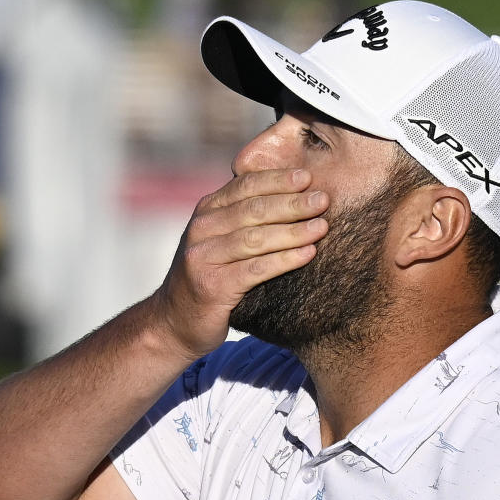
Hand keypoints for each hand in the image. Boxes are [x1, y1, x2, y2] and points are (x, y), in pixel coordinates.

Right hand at [154, 168, 328, 357]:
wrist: (175, 322)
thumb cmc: (211, 277)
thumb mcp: (221, 239)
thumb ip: (245, 217)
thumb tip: (295, 192)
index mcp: (206, 211)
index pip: (245, 185)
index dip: (278, 180)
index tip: (308, 177)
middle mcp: (202, 229)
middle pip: (254, 209)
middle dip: (292, 203)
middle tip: (324, 200)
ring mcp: (203, 257)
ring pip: (256, 238)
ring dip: (293, 231)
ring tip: (322, 227)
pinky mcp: (212, 286)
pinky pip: (256, 269)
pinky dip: (285, 260)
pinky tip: (309, 254)